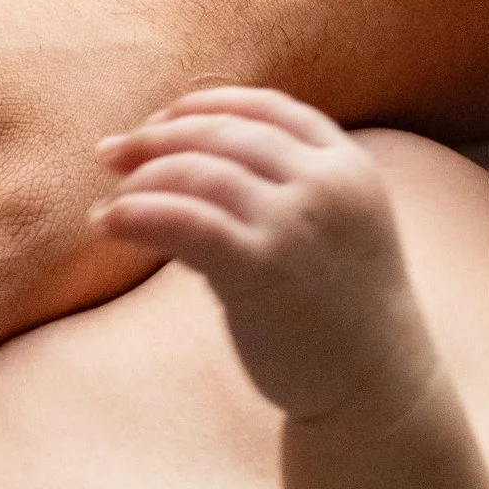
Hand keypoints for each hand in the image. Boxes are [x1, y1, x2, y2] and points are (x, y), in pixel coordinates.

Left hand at [97, 89, 431, 421]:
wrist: (377, 383)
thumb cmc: (342, 309)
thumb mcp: (330, 227)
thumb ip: (274, 190)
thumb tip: (175, 170)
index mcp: (347, 164)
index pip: (267, 107)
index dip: (206, 105)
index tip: (162, 118)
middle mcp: (325, 183)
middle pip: (226, 133)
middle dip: (159, 136)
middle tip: (112, 152)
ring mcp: (296, 223)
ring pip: (199, 172)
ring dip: (143, 178)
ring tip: (113, 200)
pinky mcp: (262, 267)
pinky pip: (185, 220)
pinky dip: (139, 213)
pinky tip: (111, 223)